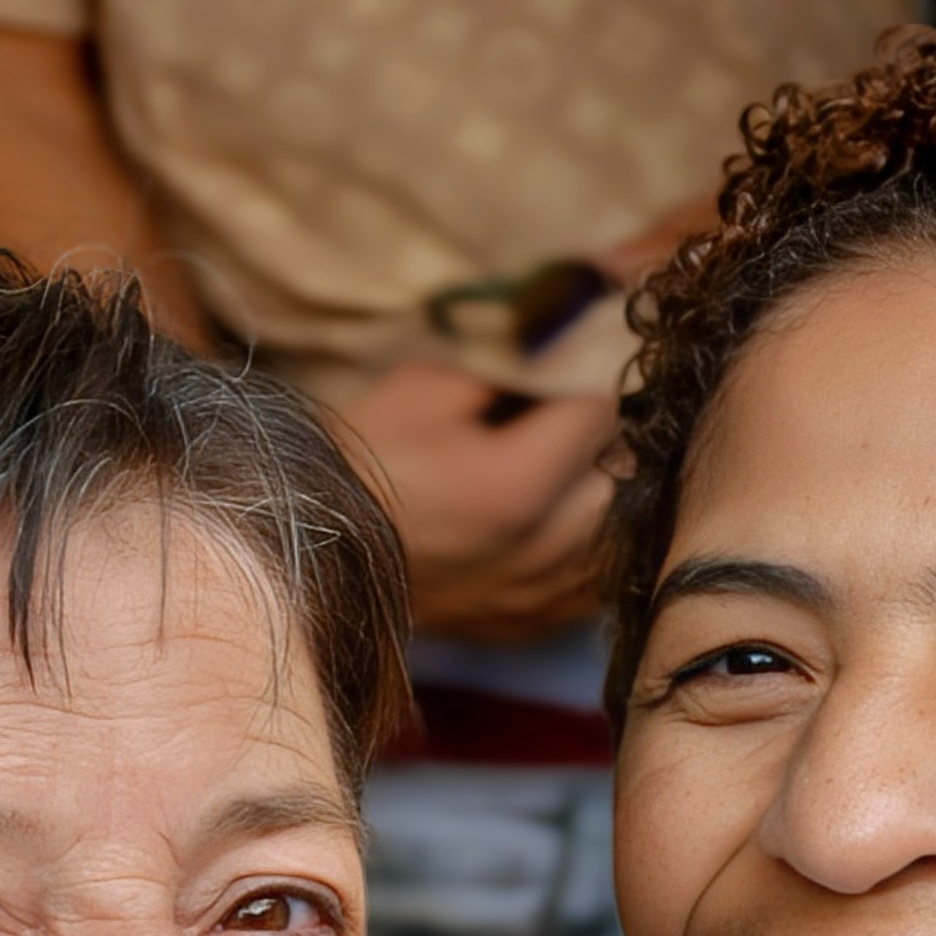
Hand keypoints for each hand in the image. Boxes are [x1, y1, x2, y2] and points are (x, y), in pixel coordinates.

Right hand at [335, 360, 614, 640]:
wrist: (309, 548)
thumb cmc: (363, 458)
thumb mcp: (427, 383)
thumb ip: (515, 351)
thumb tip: (583, 311)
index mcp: (518, 484)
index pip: (601, 404)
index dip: (597, 364)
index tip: (585, 342)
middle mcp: (543, 551)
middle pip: (626, 470)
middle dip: (608, 429)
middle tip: (571, 402)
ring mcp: (540, 597)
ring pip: (623, 530)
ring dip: (608, 488)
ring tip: (570, 459)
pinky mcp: (530, 624)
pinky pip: (597, 581)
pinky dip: (594, 544)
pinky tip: (564, 518)